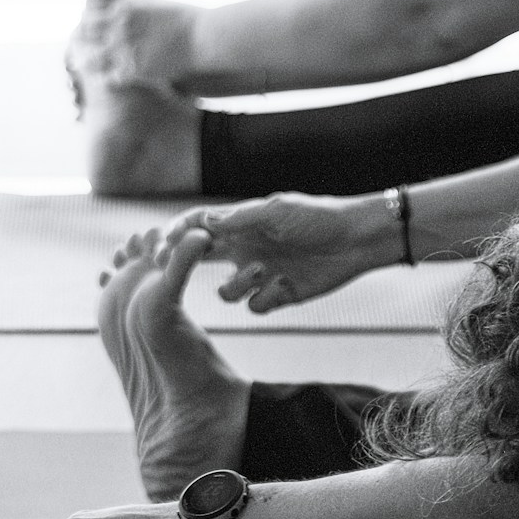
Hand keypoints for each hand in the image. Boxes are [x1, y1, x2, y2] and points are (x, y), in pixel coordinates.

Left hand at [65, 0, 198, 93]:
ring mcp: (125, 48)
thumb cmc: (185, 18)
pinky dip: (104, 77)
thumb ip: (131, 2)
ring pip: (91, 56)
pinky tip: (104, 79)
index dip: (87, 11)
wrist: (203, 37)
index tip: (87, 19)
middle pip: (85, 29)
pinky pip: (108, 76)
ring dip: (87, 59)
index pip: (90, 3)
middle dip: (83, 36)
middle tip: (78, 44)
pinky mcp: (133, 69)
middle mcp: (120, 24)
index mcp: (125, 4)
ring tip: (82, 64)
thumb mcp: (153, 2)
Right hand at [162, 192, 395, 312]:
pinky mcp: (277, 295)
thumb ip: (239, 219)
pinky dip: (265, 299)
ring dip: (238, 286)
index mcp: (241, 225)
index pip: (198, 228)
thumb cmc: (318, 217)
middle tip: (177, 271)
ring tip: (261, 271)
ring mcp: (260, 274)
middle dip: (186, 266)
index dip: (176, 236)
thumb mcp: (277, 211)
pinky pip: (255, 307)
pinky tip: (285, 285)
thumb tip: (203, 223)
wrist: (356, 240)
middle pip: (200, 260)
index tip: (162, 247)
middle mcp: (245, 249)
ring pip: (226, 292)